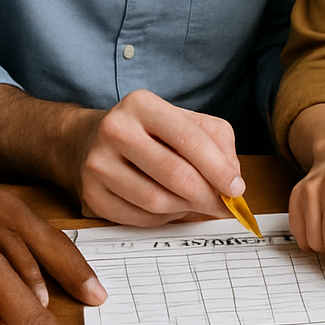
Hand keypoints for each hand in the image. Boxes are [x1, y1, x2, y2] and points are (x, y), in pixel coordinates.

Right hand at [69, 90, 242, 225]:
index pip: (190, 140)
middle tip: (223, 206)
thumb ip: (216, 143)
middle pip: (175, 174)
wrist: (87, 140)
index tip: (237, 188)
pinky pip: (140, 219)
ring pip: (157, 201)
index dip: (219, 169)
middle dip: (207, 196)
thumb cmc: (146, 132)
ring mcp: (98, 164)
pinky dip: (164, 219)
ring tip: (194, 202)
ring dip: (186, 209)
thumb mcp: (183, 121)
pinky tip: (169, 207)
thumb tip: (233, 182)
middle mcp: (116, 130)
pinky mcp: (92, 194)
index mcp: (142, 105)